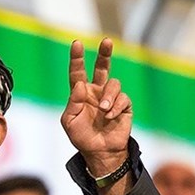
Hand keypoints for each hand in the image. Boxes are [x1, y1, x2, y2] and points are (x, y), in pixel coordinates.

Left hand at [60, 38, 131, 170]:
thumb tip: (80, 84)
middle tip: (106, 41)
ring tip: (104, 109)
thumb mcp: (69, 121)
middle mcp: (97, 92)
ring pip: (113, 84)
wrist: (99, 152)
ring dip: (109, 96)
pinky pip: (123, 98)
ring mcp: (111, 98)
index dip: (77, 58)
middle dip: (104, 53)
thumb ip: (73, 102)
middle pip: (102, 67)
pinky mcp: (124, 106)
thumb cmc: (82, 137)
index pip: (78, 72)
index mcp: (81, 94)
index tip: (76, 44)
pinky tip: (111, 116)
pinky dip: (116, 106)